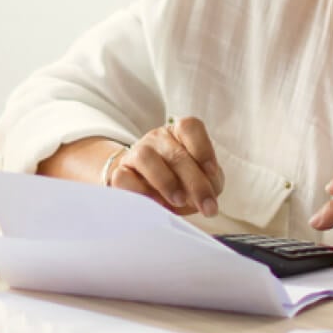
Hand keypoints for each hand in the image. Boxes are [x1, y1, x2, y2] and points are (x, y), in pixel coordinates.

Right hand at [109, 117, 223, 217]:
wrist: (146, 188)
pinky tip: (157, 205)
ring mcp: (136, 153)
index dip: (203, 148)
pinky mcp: (120, 172)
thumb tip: (207, 195)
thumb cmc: (181, 182)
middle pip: (176, 153)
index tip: (212, 172)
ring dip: (166, 182)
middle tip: (207, 205)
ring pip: (145, 158)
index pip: (190, 127)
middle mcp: (158, 138)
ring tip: (180, 201)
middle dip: (195, 183)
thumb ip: (210, 183)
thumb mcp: (202, 179)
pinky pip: (123, 178)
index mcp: (180, 133)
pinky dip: (141, 192)